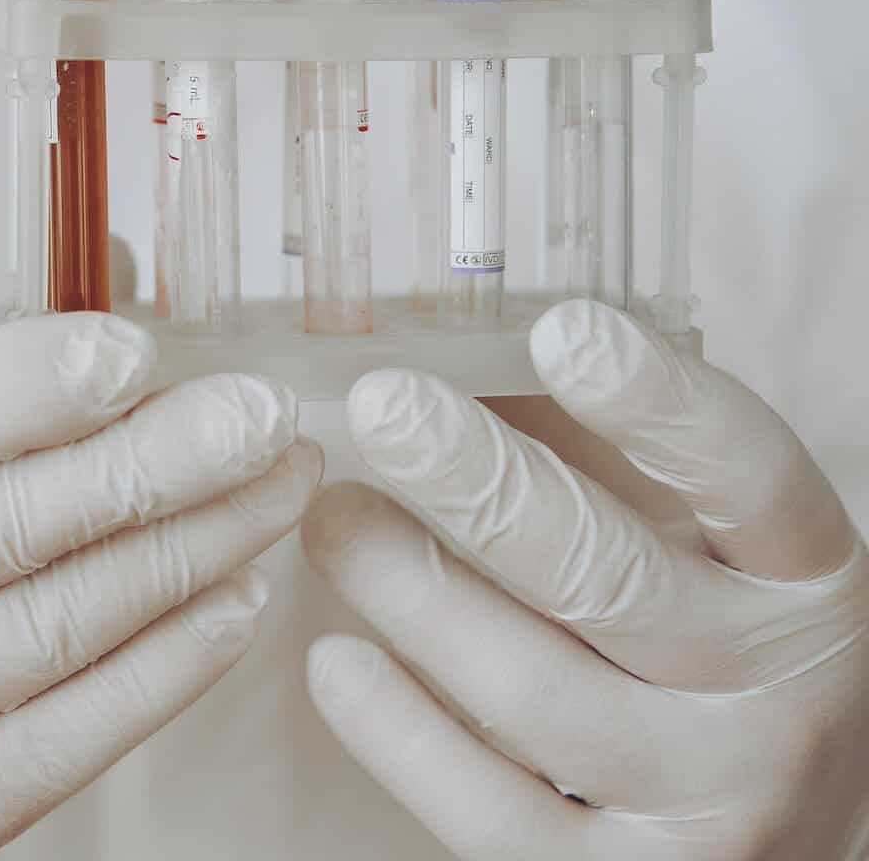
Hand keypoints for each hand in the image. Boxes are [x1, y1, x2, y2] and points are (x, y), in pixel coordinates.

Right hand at [0, 313, 320, 858]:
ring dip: (194, 549)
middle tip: (268, 415)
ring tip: (281, 487)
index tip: (138, 349)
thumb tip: (112, 315)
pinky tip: (238, 599)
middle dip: (158, 462)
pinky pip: (73, 735)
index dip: (26, 384)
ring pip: (60, 625)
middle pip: (5, 526)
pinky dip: (171, 662)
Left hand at [303, 300, 868, 858]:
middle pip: (612, 579)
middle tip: (384, 408)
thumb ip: (599, 462)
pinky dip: (397, 729)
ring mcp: (704, 804)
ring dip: (411, 591)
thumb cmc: (701, 657)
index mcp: (806, 584)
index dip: (659, 404)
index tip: (560, 329)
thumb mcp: (693, 552)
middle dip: (482, 486)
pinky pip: (484, 807)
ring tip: (331, 519)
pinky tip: (334, 660)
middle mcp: (775, 697)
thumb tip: (456, 362)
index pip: (750, 479)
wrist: (765, 840)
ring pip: (528, 692)